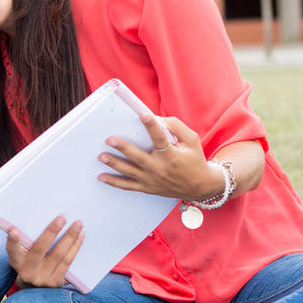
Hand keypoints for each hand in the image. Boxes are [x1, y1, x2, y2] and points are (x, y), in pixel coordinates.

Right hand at [7, 216, 83, 287]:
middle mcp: (27, 272)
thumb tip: (44, 217)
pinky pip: (67, 263)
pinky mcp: (56, 283)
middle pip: (40, 250)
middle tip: (62, 218)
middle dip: (51, 232)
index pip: (12, 250)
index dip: (12, 241)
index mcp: (16, 261)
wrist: (34, 287)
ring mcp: (42, 279)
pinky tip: (80, 236)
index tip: (13, 230)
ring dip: (70, 238)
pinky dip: (75, 248)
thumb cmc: (28, 260)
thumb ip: (27, 240)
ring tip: (77, 224)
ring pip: (58, 256)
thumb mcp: (23, 252)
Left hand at [98, 114, 221, 201]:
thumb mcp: (192, 140)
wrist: (200, 186)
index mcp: (171, 156)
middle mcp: (160, 169)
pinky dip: (114, 182)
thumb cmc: (194, 159)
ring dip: (114, 164)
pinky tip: (102, 177)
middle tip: (110, 140)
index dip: (152, 126)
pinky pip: (128, 186)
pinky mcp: (148, 187)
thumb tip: (157, 119)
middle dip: (124, 148)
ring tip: (102, 156)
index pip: (160, 139)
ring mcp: (152, 180)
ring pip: (130, 172)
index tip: (143, 115)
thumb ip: (176, 127)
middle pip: (139, 157)